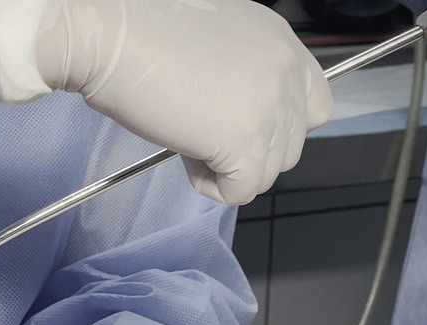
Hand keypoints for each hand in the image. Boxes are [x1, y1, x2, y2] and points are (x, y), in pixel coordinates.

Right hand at [0, 0, 332, 204]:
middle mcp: (285, 74)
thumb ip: (242, 74)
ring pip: (267, 173)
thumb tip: (233, 116)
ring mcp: (269, 109)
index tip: (237, 127)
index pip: (314, 107)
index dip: (275, 128)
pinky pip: (241, 191)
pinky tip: (184, 157)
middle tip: (199, 132)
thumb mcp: (212, 42)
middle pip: (290, 147)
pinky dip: (210, 186)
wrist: (113, 36)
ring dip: (227, 169)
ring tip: (187, 140)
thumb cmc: (140, 31)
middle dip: (246, 152)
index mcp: (281, 43)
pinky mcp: (242, 141)